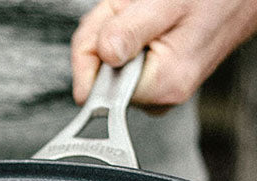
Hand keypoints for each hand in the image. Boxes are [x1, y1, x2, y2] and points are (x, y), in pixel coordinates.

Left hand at [71, 0, 256, 109]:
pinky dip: (130, 35)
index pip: (93, 88)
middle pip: (100, 76)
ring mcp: (161, 90)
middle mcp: (161, 96)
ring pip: (111, 66)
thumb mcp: (164, 3)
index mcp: (161, 85)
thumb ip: (128, 33)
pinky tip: (153, 21)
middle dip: (105, 37)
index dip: (91, 50)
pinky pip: (127, 61)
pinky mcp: (161, 80)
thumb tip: (102, 59)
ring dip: (118, 32)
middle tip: (134, 11)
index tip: (112, 23)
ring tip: (149, 12)